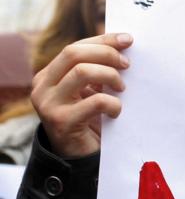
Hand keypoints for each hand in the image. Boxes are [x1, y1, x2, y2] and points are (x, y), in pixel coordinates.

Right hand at [31, 33, 132, 158]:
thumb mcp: (89, 92)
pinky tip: (117, 112)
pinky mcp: (62, 121)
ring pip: (82, 72)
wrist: (78, 158)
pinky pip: (96, 101)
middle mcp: (42, 87)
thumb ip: (97, 71)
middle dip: (106, 54)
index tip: (128, 40)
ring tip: (122, 89)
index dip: (103, 40)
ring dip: (110, 76)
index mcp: (48, 75)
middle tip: (127, 66)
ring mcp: (49, 104)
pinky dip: (113, 104)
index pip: (75, 47)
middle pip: (74, 54)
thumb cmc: (89, 121)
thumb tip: (124, 47)